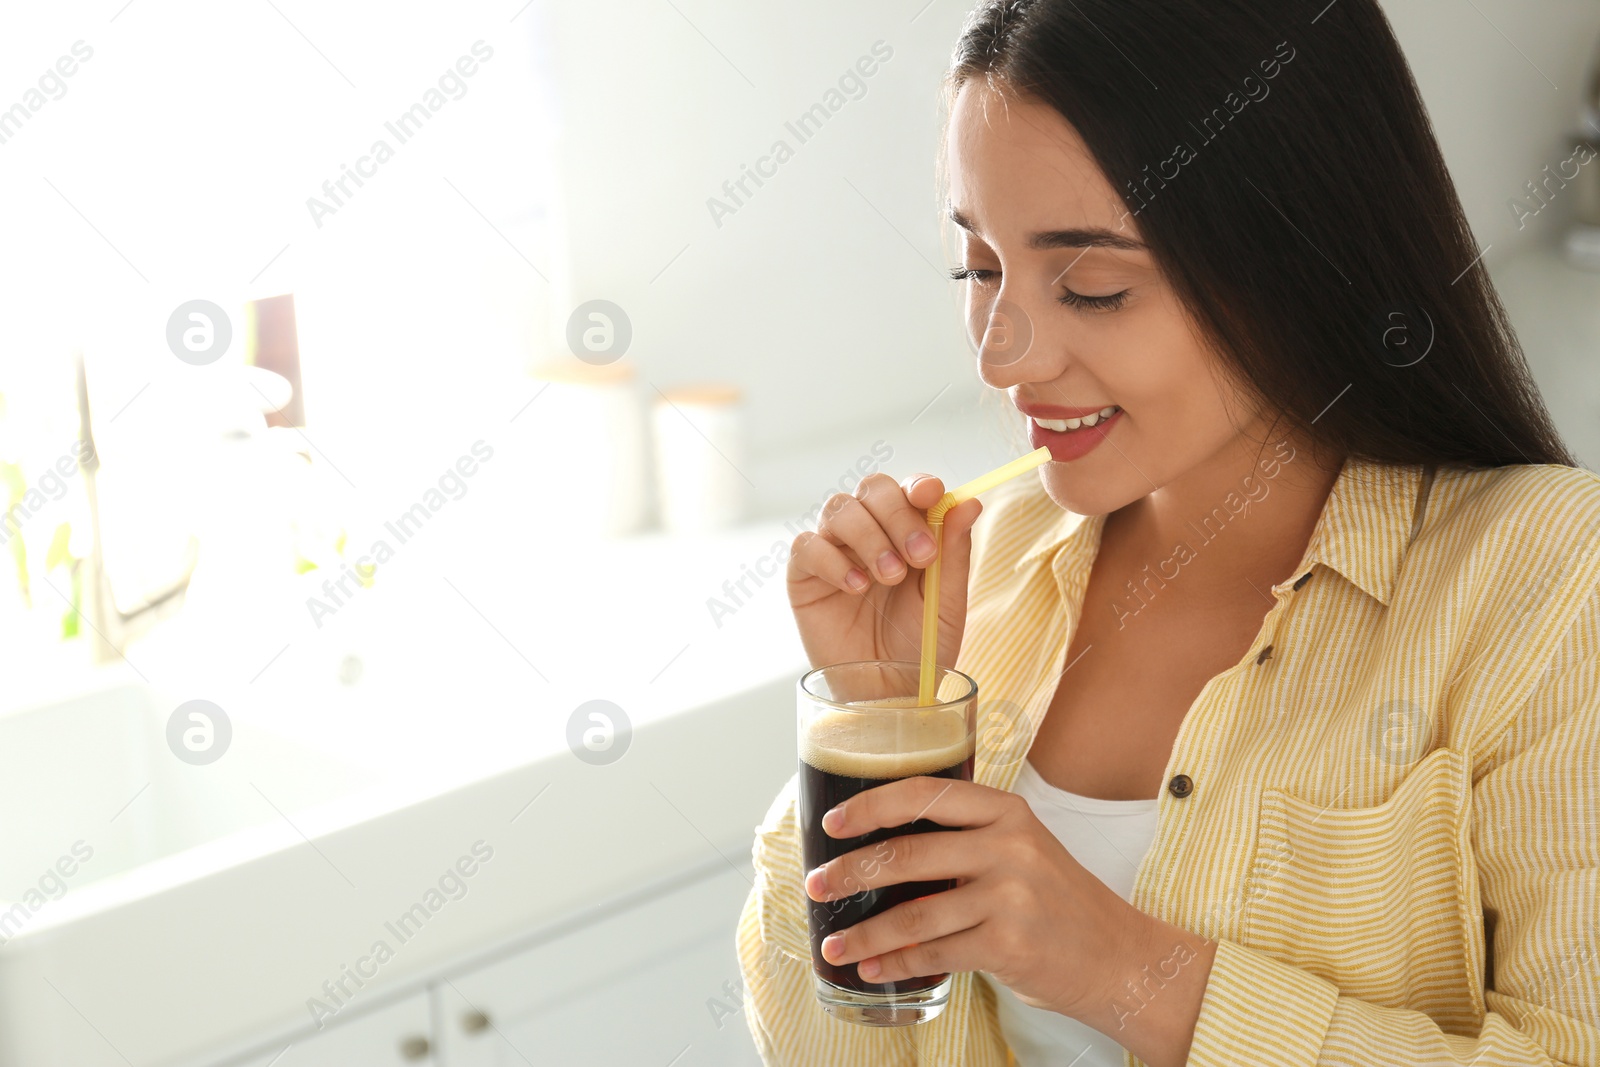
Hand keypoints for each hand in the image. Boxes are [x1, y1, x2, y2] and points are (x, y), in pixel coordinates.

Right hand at [786, 473, 982, 668]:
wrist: (888, 693)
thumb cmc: (920, 647)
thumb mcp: (946, 600)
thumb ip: (955, 550)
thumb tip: (969, 502)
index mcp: (907, 531)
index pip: (908, 489)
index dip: (917, 485)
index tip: (931, 496)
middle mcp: (870, 532)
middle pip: (873, 489)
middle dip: (898, 515)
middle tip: (920, 556)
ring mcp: (834, 550)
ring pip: (839, 508)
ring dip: (869, 537)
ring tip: (889, 577)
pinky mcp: (804, 575)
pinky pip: (807, 545)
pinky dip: (832, 560)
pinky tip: (855, 588)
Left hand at [801, 776, 1146, 1021]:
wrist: (1117, 956)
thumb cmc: (1058, 901)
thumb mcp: (1021, 847)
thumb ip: (965, 838)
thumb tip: (881, 848)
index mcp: (1006, 811)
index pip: (925, 794)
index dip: (872, 805)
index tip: (834, 822)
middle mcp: (1009, 846)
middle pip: (908, 853)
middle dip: (851, 872)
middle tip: (817, 884)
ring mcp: (1011, 896)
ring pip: (914, 913)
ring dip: (865, 932)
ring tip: (834, 945)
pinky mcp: (1009, 944)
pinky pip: (936, 953)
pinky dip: (898, 964)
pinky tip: (875, 969)